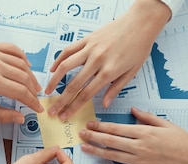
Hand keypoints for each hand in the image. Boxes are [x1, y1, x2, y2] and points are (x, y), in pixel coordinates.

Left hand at [0, 43, 43, 122]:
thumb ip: (1, 114)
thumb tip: (21, 118)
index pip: (21, 92)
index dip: (32, 102)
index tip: (38, 108)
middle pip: (24, 78)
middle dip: (33, 90)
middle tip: (36, 98)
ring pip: (22, 64)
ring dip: (30, 76)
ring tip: (34, 86)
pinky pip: (13, 49)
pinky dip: (22, 57)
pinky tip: (26, 66)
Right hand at [44, 0, 171, 119]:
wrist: (141, 23)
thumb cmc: (139, 47)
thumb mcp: (132, 72)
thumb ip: (115, 89)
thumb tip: (105, 104)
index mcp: (108, 72)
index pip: (86, 94)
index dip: (73, 108)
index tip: (65, 116)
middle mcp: (96, 60)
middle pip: (73, 85)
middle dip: (61, 100)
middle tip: (53, 111)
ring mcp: (90, 49)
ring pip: (66, 66)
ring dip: (54, 80)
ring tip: (47, 91)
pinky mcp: (87, 39)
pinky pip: (69, 50)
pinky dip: (59, 59)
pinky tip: (53, 69)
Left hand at [79, 107, 187, 163]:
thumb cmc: (181, 140)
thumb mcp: (165, 123)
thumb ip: (146, 117)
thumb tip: (132, 109)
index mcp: (144, 132)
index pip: (117, 128)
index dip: (101, 126)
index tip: (90, 124)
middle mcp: (140, 146)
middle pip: (111, 141)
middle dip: (94, 136)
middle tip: (80, 134)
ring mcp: (140, 161)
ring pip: (113, 156)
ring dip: (97, 151)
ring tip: (84, 148)